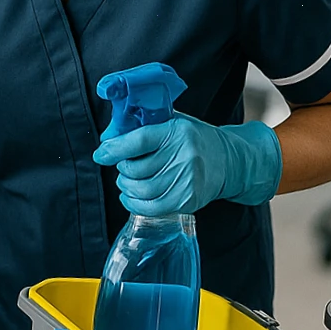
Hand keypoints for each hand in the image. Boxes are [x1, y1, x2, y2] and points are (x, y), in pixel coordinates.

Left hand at [93, 113, 282, 214]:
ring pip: (142, 190)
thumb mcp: (172, 122)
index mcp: (178, 131)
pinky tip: (131, 196)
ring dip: (126, 187)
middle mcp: (185, 156)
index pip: (140, 140)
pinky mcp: (188, 200)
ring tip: (127, 181)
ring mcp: (188, 180)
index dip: (115, 148)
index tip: (101, 154)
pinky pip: (152, 207)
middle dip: (122, 169)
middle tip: (123, 166)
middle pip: (137, 169)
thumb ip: (142, 125)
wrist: (229, 161)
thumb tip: (108, 139)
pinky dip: (134, 204)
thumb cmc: (194, 139)